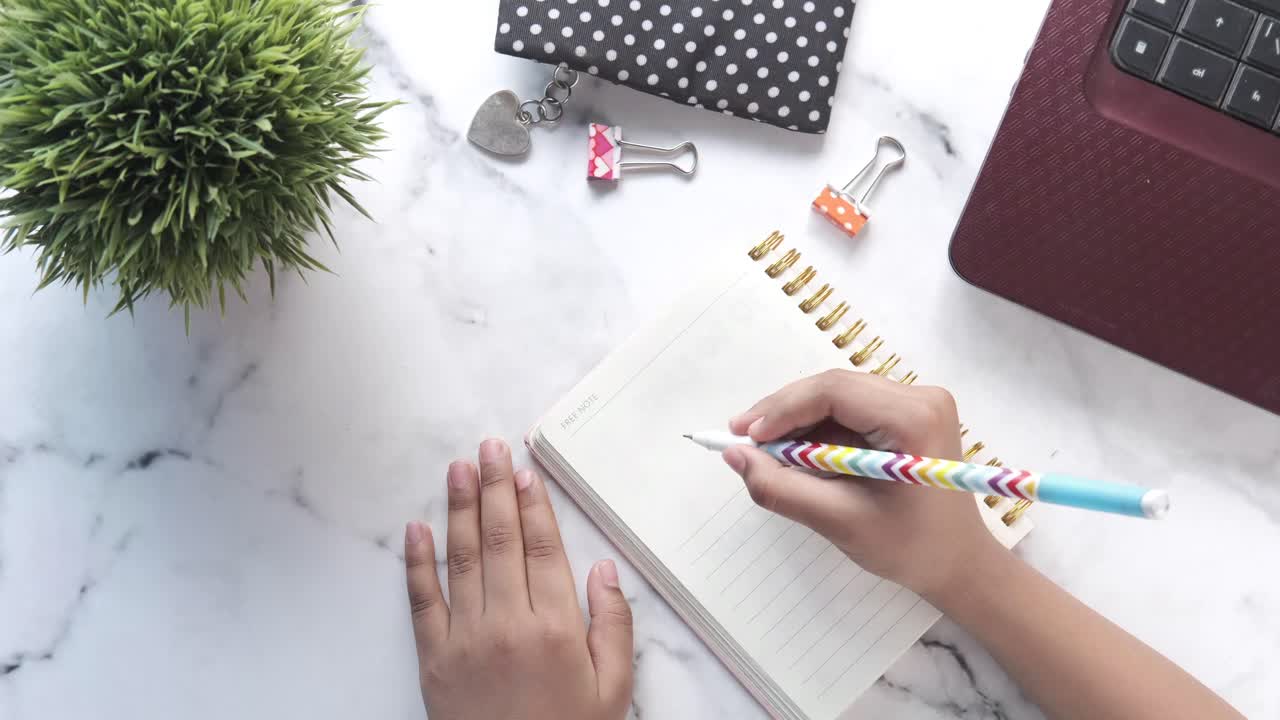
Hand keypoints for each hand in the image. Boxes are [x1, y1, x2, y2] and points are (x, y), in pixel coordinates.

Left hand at [403, 439, 632, 719]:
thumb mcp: (613, 691)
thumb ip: (612, 626)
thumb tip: (602, 569)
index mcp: (556, 627)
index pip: (541, 548)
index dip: (531, 504)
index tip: (523, 471)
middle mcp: (508, 623)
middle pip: (499, 541)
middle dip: (493, 489)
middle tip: (487, 448)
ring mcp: (465, 639)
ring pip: (461, 559)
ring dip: (458, 509)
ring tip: (456, 470)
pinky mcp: (433, 659)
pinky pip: (422, 600)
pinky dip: (417, 561)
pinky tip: (417, 528)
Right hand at [723, 370, 1002, 600]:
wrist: (958, 563)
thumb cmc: (909, 547)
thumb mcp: (838, 521)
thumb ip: (781, 488)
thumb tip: (734, 456)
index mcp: (914, 418)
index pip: (834, 391)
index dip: (782, 409)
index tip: (744, 436)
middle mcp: (921, 397)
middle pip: (834, 388)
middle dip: (784, 413)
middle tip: (741, 439)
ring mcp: (917, 403)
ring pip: (838, 397)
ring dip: (797, 420)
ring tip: (762, 449)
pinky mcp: (909, 415)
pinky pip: (851, 411)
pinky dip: (818, 429)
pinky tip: (794, 453)